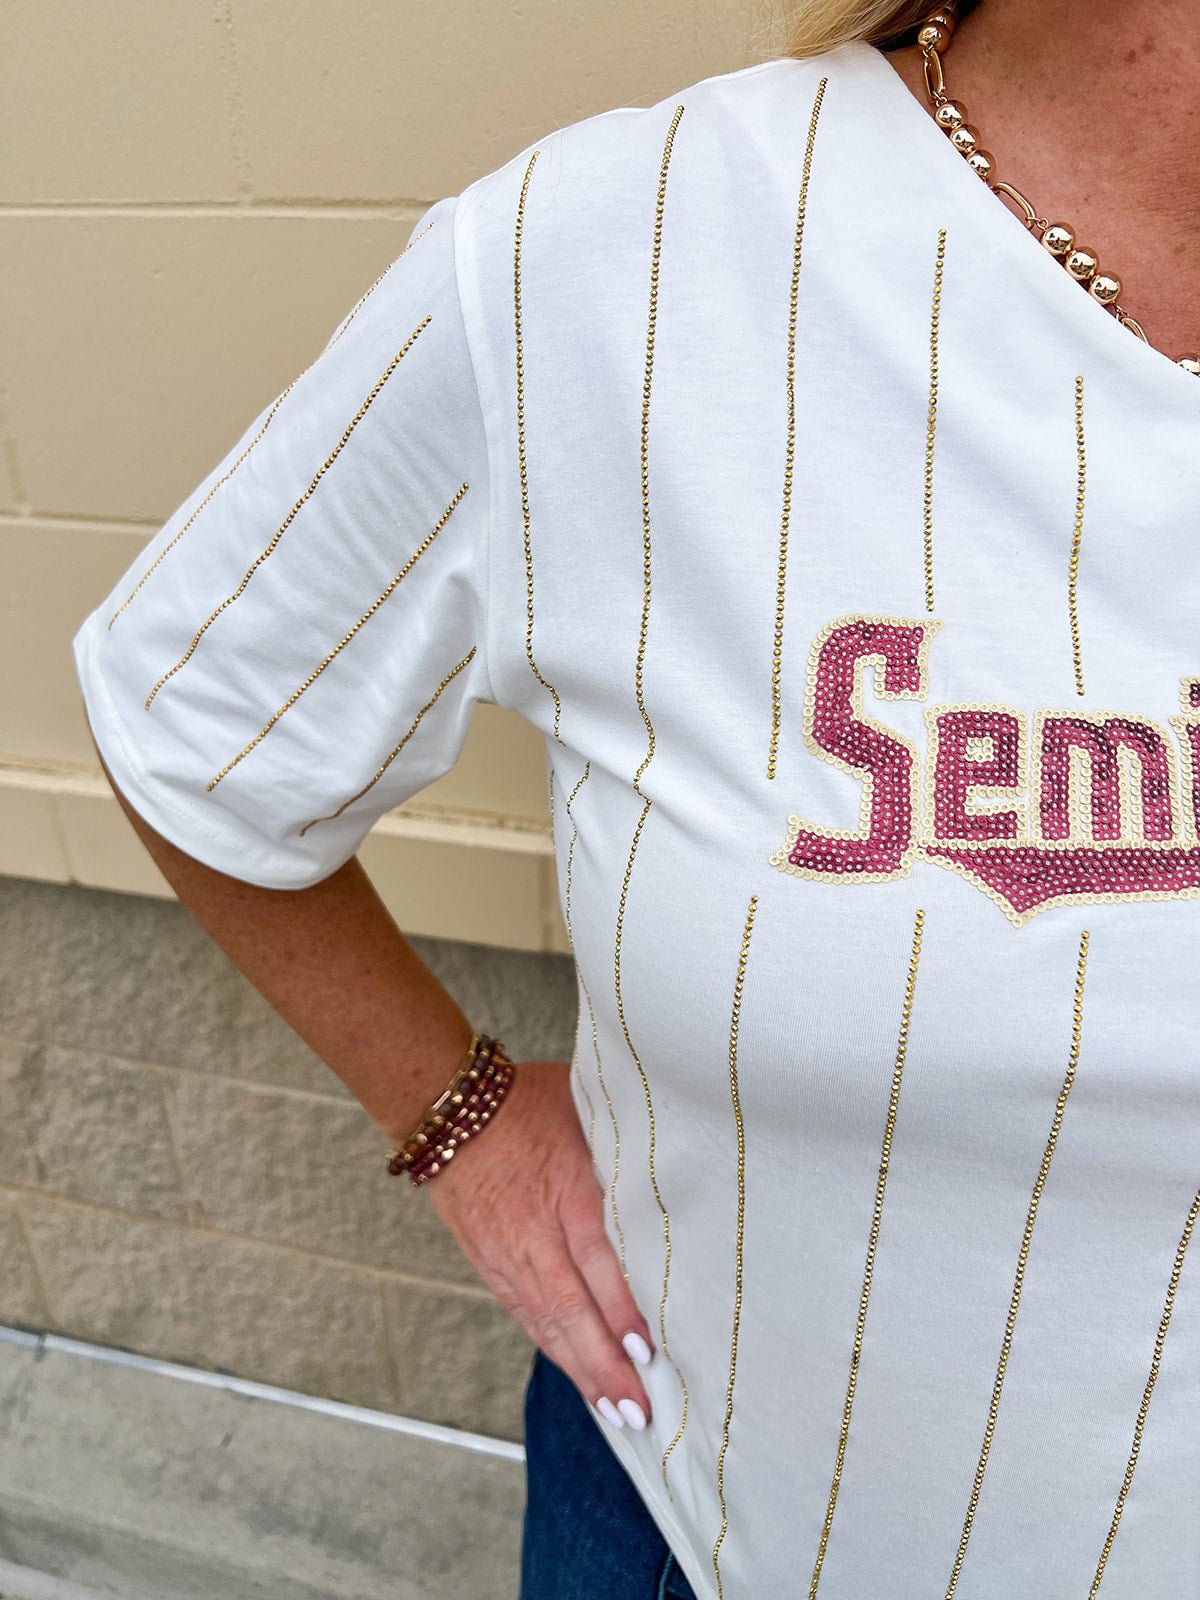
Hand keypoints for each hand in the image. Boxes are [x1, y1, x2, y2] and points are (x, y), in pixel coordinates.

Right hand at [425, 1058, 654, 1430]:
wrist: (449, 1108)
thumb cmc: (529, 1100)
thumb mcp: (585, 1110)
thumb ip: (624, 1150)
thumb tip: (684, 1168)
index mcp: (565, 1189)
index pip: (596, 1259)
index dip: (620, 1308)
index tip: (648, 1350)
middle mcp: (534, 1230)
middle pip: (570, 1307)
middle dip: (606, 1364)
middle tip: (640, 1409)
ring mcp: (507, 1252)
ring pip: (546, 1321)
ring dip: (582, 1369)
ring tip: (617, 1411)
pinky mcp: (490, 1263)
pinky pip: (525, 1314)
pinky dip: (554, 1348)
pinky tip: (579, 1374)